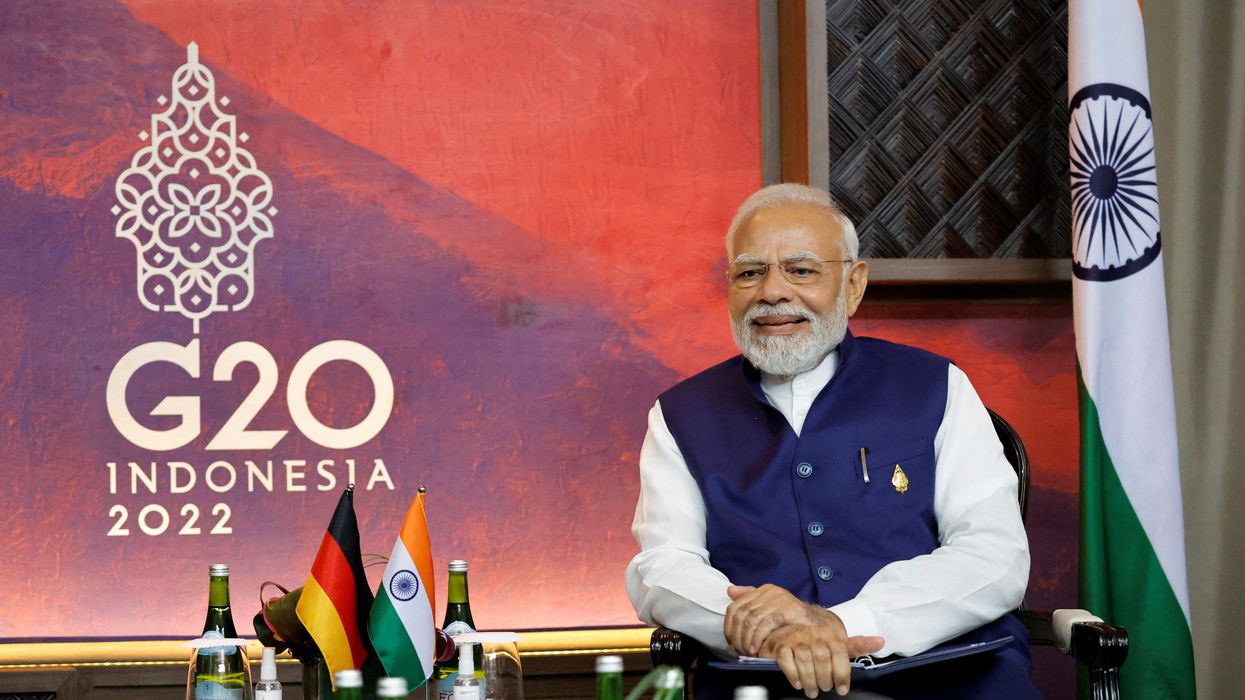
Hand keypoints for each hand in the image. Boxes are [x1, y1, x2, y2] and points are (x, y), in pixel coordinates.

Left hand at [724, 584, 820, 655]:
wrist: (817, 624)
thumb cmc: (792, 619)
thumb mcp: (769, 608)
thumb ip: (750, 599)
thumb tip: (730, 591)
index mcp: (762, 590)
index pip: (735, 607)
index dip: (729, 627)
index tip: (731, 642)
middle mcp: (769, 591)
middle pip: (741, 615)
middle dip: (737, 636)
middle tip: (739, 650)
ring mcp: (778, 599)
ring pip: (750, 620)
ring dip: (746, 640)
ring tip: (748, 651)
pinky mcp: (787, 608)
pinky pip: (765, 624)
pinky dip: (758, 639)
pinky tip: (758, 648)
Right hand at [758, 615, 884, 697]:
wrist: (787, 624)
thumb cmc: (816, 637)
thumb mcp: (837, 639)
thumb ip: (856, 644)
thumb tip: (881, 642)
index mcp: (830, 633)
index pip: (839, 654)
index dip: (842, 674)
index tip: (842, 689)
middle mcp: (813, 633)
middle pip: (821, 659)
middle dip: (824, 679)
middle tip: (825, 688)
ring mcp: (794, 638)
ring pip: (804, 661)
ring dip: (809, 680)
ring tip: (812, 690)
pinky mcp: (779, 645)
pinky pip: (786, 661)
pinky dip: (792, 674)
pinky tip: (797, 683)